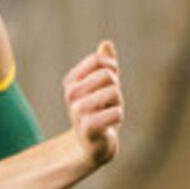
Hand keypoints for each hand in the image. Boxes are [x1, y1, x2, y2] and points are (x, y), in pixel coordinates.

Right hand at [60, 41, 121, 167]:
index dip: (111, 69)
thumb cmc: (98, 111)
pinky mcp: (88, 127)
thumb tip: (106, 44)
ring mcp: (77, 111)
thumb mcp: (101, 85)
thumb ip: (104, 64)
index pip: (99, 60)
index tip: (106, 85)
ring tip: (107, 115)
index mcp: (71, 81)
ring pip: (115, 92)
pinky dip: (118, 119)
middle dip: (116, 89)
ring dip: (118, 104)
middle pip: (108, 75)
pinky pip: (117, 113)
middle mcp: (71, 94)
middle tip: (107, 104)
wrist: (92, 145)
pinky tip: (108, 126)